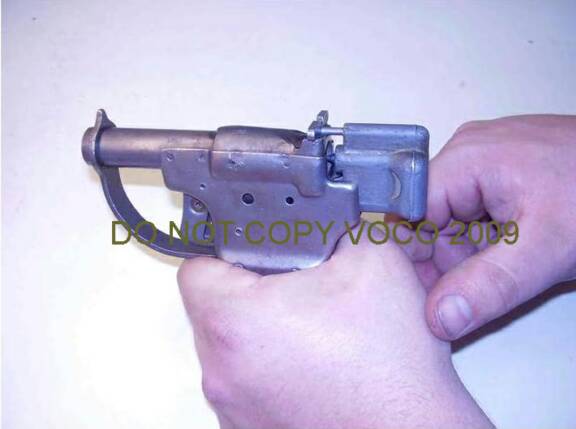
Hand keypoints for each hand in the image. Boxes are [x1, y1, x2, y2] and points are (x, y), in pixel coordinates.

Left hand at [178, 233, 492, 428]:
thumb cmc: (392, 370)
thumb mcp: (372, 259)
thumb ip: (332, 227)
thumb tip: (317, 223)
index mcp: (235, 322)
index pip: (196, 266)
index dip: (227, 247)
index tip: (253, 249)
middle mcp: (222, 371)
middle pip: (213, 308)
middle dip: (252, 289)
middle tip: (295, 287)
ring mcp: (233, 406)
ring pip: (232, 346)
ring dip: (264, 330)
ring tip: (313, 326)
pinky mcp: (250, 427)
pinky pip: (248, 379)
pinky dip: (273, 365)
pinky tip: (315, 360)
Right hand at [413, 115, 575, 339]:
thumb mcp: (546, 248)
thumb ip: (490, 285)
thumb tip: (439, 317)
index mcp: (465, 159)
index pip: (407, 213)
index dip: (411, 258)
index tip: (423, 294)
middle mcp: (467, 157)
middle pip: (427, 221)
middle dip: (443, 263)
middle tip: (469, 297)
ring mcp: (485, 166)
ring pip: (451, 224)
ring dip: (468, 258)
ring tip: (504, 273)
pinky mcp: (501, 179)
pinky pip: (475, 219)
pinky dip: (486, 247)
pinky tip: (511, 259)